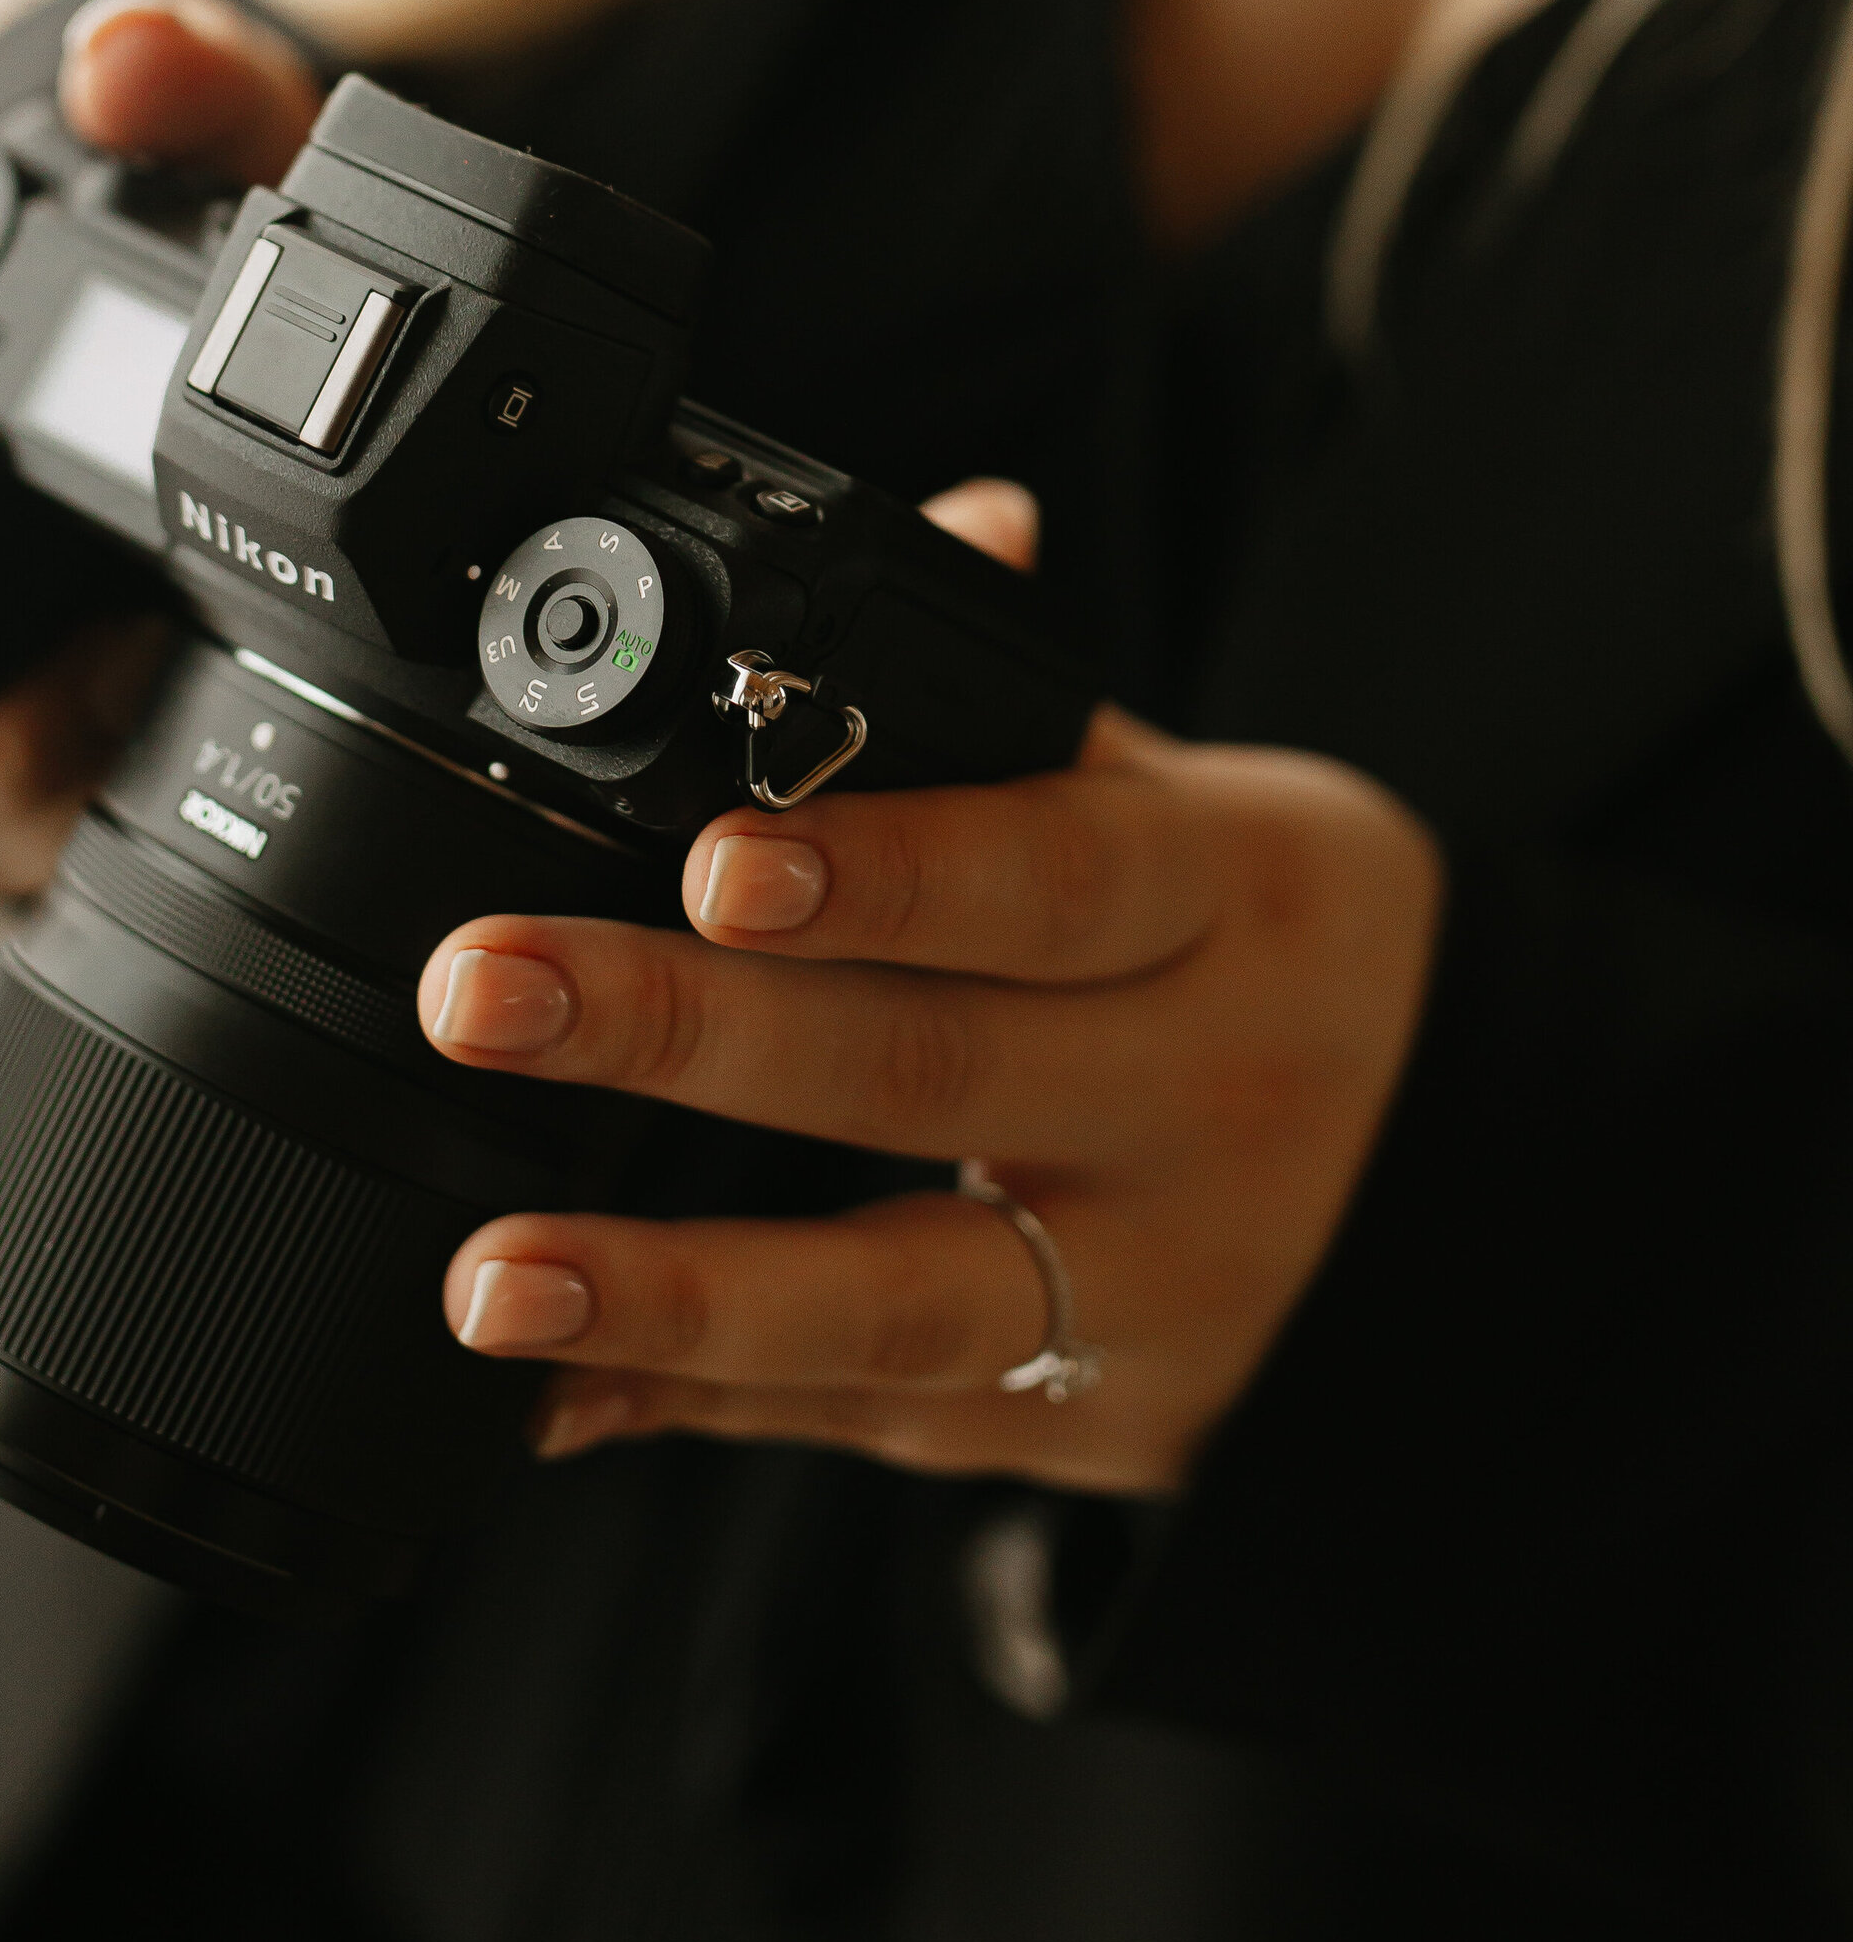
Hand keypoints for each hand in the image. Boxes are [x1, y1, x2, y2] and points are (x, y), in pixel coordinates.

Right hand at [0, 0, 321, 899]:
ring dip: (31, 797)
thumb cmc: (186, 256)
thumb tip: (118, 65)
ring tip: (173, 699)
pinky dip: (88, 834)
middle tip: (114, 667)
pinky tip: (186, 776)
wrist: (285, 386)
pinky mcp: (9, 795)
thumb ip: (181, 81)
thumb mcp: (217, 149)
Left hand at [425, 485, 1440, 1495]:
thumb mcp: (1196, 806)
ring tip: (487, 1275)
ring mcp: (1149, 1285)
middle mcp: (1202, 1100)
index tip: (710, 866)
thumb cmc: (1255, 946)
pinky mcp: (1084, 1421)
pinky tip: (545, 1393)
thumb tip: (971, 519)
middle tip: (484, 992)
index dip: (881, 875)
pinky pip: (867, 1419)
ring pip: (899, 1298)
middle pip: (926, 1074)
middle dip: (683, 1036)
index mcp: (1230, 900)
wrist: (1456, 1181)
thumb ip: (1031, 699)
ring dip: (672, 1292)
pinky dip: (696, 1404)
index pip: (1048, 879)